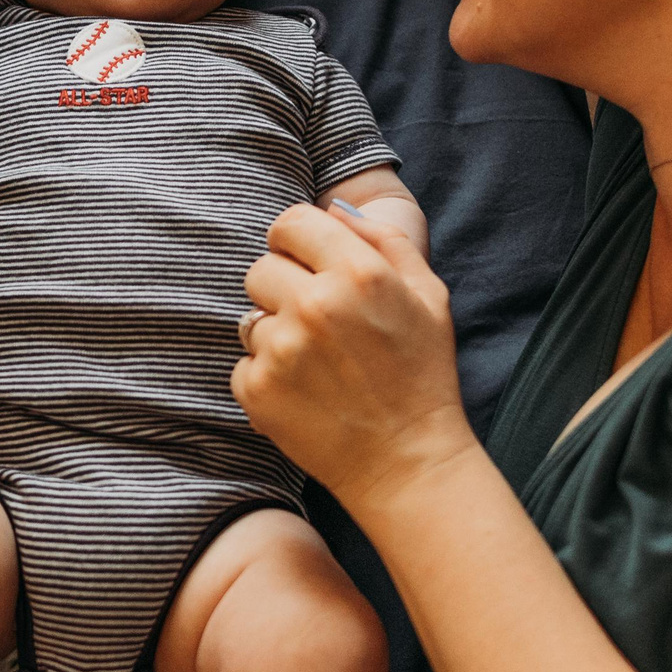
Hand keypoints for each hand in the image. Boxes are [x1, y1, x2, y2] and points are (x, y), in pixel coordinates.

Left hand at [234, 202, 474, 509]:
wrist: (408, 462)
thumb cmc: (423, 375)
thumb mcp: (428, 294)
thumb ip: (382, 239)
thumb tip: (334, 209)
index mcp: (358, 272)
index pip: (290, 222)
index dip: (296, 242)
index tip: (306, 265)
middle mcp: (314, 304)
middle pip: (261, 268)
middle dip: (283, 289)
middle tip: (317, 324)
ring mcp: (281, 348)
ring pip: (250, 318)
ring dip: (276, 335)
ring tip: (317, 365)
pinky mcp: (257, 389)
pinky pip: (244, 362)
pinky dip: (267, 376)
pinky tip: (305, 393)